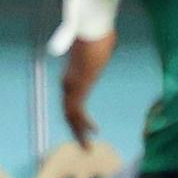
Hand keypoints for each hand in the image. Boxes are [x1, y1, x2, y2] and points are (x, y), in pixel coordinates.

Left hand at [60, 32, 114, 146]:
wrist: (90, 30)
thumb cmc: (97, 33)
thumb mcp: (100, 43)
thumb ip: (102, 45)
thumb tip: (109, 37)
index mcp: (72, 75)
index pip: (71, 100)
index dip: (78, 114)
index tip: (89, 126)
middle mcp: (69, 82)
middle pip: (69, 111)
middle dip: (76, 128)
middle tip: (84, 143)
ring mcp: (71, 85)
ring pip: (71, 115)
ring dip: (79, 132)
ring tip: (87, 147)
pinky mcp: (77, 87)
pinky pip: (78, 111)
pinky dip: (85, 123)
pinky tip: (95, 131)